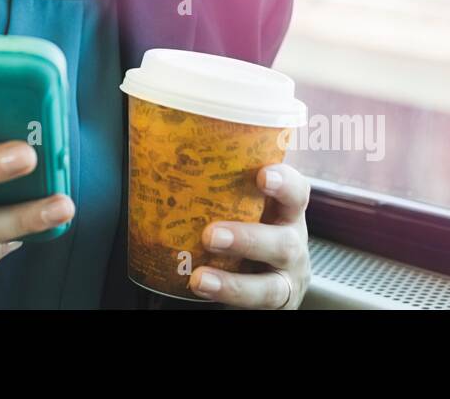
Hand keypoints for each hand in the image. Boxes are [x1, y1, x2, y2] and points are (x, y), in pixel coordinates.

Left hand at [187, 162, 310, 308]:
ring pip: (271, 285)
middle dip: (248, 238)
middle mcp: (292, 243)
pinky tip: (201, 288)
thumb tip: (152, 143)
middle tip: (211, 234)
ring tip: (199, 277)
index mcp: (285, 210)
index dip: (284, 181)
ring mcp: (286, 279)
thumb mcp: (241, 200)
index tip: (261, 174)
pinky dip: (228, 297)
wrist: (262, 274)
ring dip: (233, 282)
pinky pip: (256, 305)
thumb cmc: (244, 222)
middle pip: (284, 241)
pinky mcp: (275, 304)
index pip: (296, 191)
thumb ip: (215, 182)